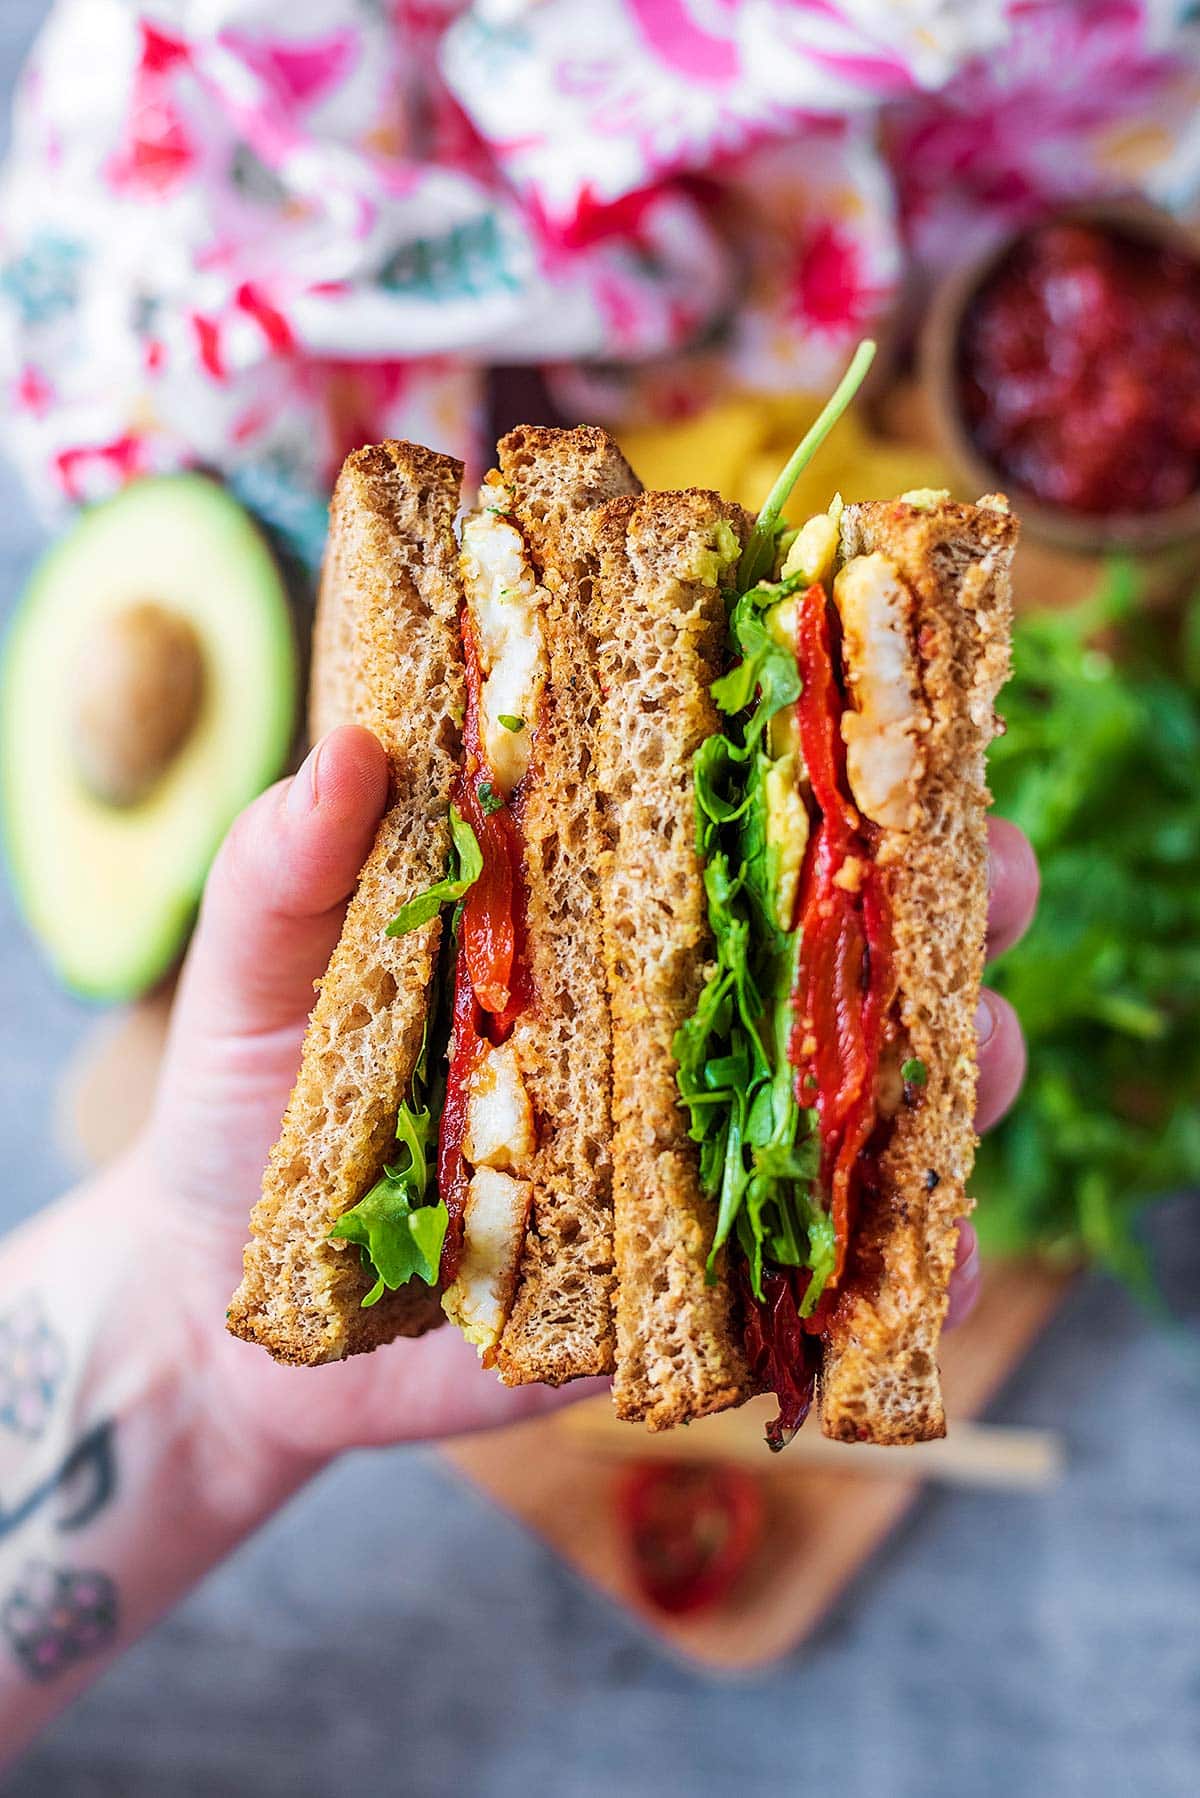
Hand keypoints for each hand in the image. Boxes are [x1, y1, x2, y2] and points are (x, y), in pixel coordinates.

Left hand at [142, 727, 1036, 1462]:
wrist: (223, 1298)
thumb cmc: (245, 1097)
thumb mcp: (252, 967)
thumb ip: (287, 867)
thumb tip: (354, 745)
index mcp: (590, 913)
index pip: (735, 822)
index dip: (832, 766)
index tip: (897, 718)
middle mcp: (671, 1021)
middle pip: (847, 949)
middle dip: (944, 906)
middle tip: (983, 879)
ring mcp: (696, 1152)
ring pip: (875, 1104)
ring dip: (956, 1075)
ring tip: (975, 1059)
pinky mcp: (694, 1285)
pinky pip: (830, 1278)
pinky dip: (907, 1278)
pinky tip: (940, 1266)